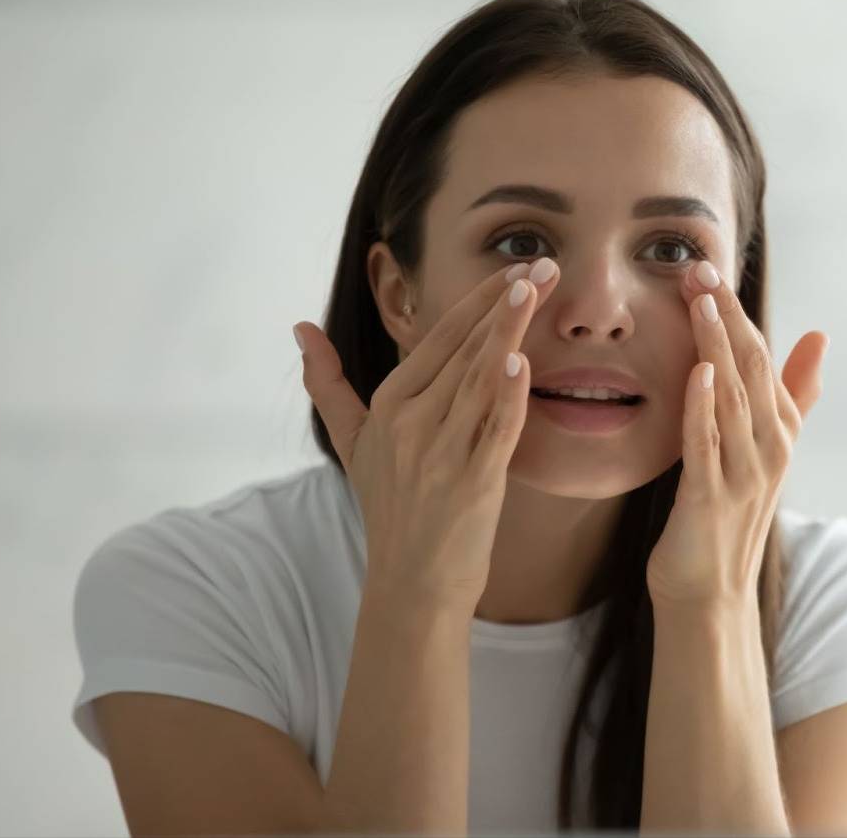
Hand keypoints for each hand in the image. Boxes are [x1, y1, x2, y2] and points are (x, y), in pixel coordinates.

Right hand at [295, 259, 559, 611]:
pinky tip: (519, 363)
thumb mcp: (352, 442)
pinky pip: (492, 431)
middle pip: (465, 349)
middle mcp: (412, 422)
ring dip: (509, 332)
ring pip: (479, 379)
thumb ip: (327, 383)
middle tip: (546, 262)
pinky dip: (506, 397)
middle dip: (506, 303)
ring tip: (536, 289)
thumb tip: (300, 329)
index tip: (516, 267)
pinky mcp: (472, 483)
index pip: (439, 338)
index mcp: (390, 404)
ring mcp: (441, 452)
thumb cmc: (390, 509)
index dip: (480, 300)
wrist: (411, 584)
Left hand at [645, 259, 827, 608]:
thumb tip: (820, 335)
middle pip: (750, 368)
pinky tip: (696, 372)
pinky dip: (704, 406)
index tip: (708, 268)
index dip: (736, 310)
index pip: (761, 357)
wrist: (708, 594)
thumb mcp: (763, 449)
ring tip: (699, 302)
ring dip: (715, 347)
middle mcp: (770, 448)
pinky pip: (708, 444)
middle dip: (726, 315)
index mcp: (780, 431)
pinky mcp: (712, 499)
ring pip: (732, 398)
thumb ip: (793, 394)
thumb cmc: (726, 518)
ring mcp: (744, 474)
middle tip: (698, 268)